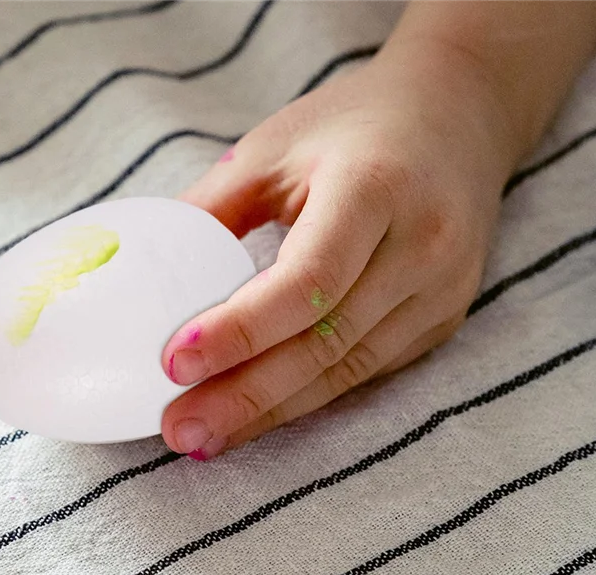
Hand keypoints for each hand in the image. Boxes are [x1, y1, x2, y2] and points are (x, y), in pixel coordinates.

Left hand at [159, 39, 520, 459]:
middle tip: (178, 428)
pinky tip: (251, 420)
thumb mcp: (272, 149)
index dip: (241, 330)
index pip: (308, 280)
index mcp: (376, 187)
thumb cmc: (351, 128)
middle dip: (243, 396)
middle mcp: (422, 245)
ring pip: (343, 373)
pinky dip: (301, 401)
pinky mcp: (439, 322)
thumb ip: (209, 212)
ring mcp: (440, 291)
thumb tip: (136, 282)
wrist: (459, 115)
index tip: (174, 363)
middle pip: (325, 342)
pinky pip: (362, 375)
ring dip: (267, 413)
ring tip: (200, 439)